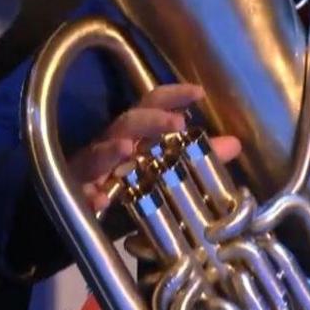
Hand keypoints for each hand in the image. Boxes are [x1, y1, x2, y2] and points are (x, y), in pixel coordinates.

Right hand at [66, 84, 242, 213]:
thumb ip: (192, 159)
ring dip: (110, 151)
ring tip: (126, 148)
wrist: (77, 217)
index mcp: (131, 135)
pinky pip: (81, 194)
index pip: (149, 106)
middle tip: (177, 123)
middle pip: (126, 124)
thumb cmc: (121, 187)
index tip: (198, 92)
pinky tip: (100, 201)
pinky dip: (90, 196)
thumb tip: (234, 144)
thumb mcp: (159, 172)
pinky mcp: (76, 194)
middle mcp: (108, 145)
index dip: (172, 96)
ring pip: (97, 155)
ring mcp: (88, 169)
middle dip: (149, 120)